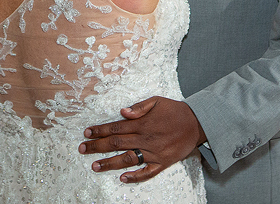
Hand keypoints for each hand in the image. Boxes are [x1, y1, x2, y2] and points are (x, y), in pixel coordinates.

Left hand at [79, 96, 205, 182]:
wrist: (197, 123)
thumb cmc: (175, 110)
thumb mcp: (157, 100)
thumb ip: (139, 106)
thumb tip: (123, 112)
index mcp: (142, 123)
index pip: (116, 127)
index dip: (100, 130)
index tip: (87, 133)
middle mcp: (145, 138)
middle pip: (116, 143)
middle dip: (97, 146)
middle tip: (82, 149)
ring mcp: (153, 152)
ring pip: (127, 159)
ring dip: (109, 163)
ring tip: (94, 166)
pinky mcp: (162, 162)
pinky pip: (147, 172)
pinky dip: (135, 176)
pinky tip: (122, 178)